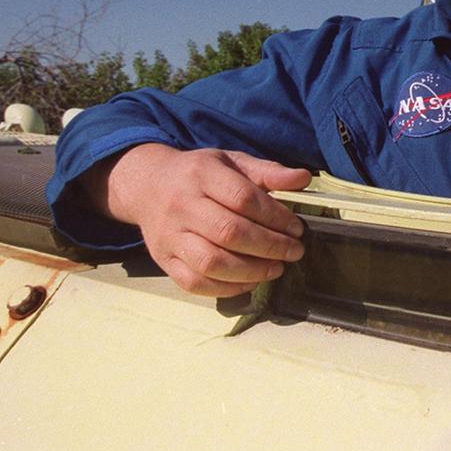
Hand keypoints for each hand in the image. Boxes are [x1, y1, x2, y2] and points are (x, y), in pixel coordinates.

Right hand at [90, 143, 310, 296]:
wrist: (147, 185)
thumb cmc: (198, 174)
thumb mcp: (231, 162)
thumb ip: (267, 171)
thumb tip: (303, 179)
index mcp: (202, 175)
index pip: (243, 198)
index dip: (275, 216)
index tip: (296, 228)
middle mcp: (183, 205)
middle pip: (229, 232)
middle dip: (269, 246)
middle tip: (294, 251)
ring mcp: (170, 236)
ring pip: (211, 262)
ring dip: (251, 271)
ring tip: (276, 269)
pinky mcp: (163, 260)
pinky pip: (194, 282)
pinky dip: (226, 288)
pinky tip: (249, 282)